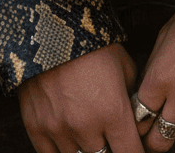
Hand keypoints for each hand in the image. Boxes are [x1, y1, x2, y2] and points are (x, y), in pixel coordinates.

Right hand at [18, 42, 142, 152]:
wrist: (53, 33)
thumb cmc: (94, 47)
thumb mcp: (126, 68)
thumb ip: (132, 99)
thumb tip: (136, 118)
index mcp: (113, 112)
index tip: (136, 149)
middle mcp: (87, 127)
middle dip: (112, 150)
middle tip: (114, 140)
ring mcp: (59, 131)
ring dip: (89, 150)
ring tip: (94, 137)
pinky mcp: (37, 130)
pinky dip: (64, 151)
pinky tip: (72, 142)